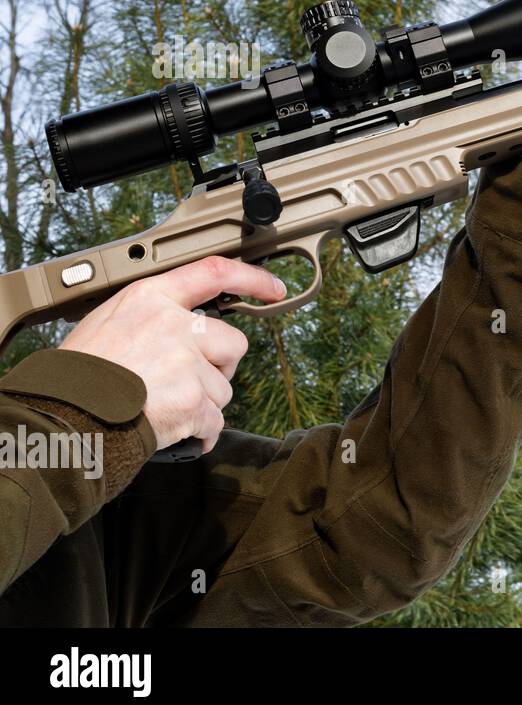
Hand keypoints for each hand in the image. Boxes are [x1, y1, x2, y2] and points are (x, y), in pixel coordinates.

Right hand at [59, 256, 285, 452]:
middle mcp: (175, 325)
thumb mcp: (107, 322)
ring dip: (204, 402)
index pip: (214, 273)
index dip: (251, 279)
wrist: (66, 416)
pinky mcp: (194, 400)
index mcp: (151, 299)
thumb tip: (184, 325)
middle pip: (233, 343)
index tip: (273, 288)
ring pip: (223, 386)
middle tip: (190, 380)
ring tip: (164, 404)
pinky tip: (178, 430)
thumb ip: (151, 317)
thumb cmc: (78, 374)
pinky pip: (215, 420)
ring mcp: (187, 363)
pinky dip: (202, 431)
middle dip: (220, 366)